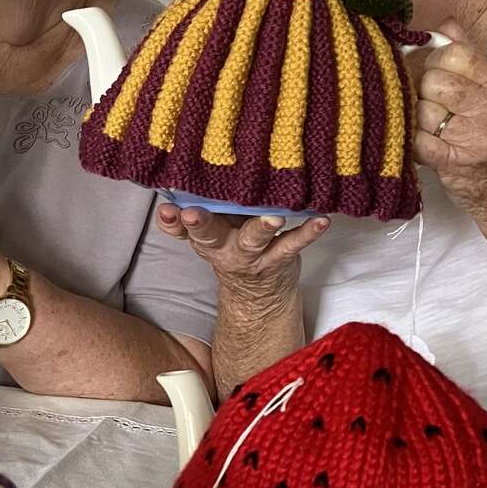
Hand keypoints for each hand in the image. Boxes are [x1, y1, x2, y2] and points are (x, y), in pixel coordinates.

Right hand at [156, 203, 329, 318]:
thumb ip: (192, 216)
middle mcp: (224, 247)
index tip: (166, 210)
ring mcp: (252, 254)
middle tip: (192, 214)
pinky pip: (293, 243)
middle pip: (208, 234)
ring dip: (260, 227)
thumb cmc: (233, 247)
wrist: (259, 295)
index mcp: (205, 237)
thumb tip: (170, 192)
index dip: (171, 221)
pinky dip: (308, 232)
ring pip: (252, 239)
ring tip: (271, 217)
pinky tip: (320, 221)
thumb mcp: (209, 234)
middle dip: (200, 224)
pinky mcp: (280, 256)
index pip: (181, 228)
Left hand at [408, 19, 486, 224]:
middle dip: (420, 89)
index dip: (433, 59)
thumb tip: (442, 24)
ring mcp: (476, 136)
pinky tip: (418, 142)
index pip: (455, 53)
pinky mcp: (456, 163)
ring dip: (414, 118)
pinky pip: (416, 142)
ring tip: (425, 125)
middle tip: (425, 101)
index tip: (430, 71)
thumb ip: (470, 55)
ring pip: (421, 111)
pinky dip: (410, 141)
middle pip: (434, 80)